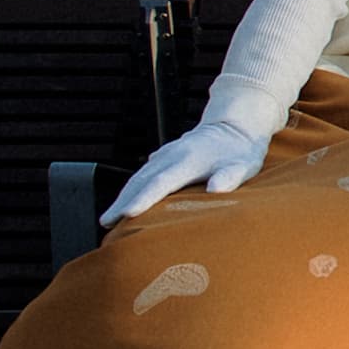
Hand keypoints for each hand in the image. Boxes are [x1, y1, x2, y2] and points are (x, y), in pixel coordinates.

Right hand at [99, 121, 268, 226]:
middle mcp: (172, 155)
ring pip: (139, 176)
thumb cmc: (241, 151)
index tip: (126, 214)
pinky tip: (125, 201)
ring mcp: (166, 154)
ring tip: (108, 217)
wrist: (236, 126)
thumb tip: (216, 189)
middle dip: (122, 201)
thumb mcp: (243, 166)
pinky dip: (131, 188)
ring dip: (122, 195)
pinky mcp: (165, 156)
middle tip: (106, 223)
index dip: (143, 198)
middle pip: (141, 180)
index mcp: (189, 160)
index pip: (161, 182)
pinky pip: (144, 173)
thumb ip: (230, 177)